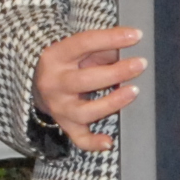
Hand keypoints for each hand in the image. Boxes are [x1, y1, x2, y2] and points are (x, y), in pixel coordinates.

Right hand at [32, 27, 144, 152]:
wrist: (38, 84)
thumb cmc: (69, 63)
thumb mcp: (79, 49)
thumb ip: (102, 46)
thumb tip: (132, 43)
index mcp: (56, 57)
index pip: (83, 43)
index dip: (111, 38)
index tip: (137, 36)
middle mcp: (54, 83)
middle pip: (85, 80)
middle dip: (116, 72)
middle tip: (140, 64)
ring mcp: (59, 107)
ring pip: (84, 111)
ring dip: (111, 103)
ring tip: (134, 92)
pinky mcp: (65, 124)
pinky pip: (79, 138)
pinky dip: (93, 142)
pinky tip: (109, 141)